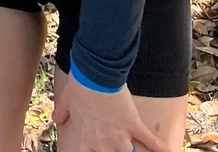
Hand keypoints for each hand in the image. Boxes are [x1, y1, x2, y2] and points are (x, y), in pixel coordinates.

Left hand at [54, 74, 169, 151]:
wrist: (95, 73)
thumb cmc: (79, 86)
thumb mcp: (66, 100)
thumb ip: (62, 112)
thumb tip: (56, 118)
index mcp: (86, 138)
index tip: (95, 151)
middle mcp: (103, 143)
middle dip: (115, 151)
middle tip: (118, 146)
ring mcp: (120, 136)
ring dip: (132, 150)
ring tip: (136, 148)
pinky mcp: (133, 125)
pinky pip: (150, 141)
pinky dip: (160, 148)